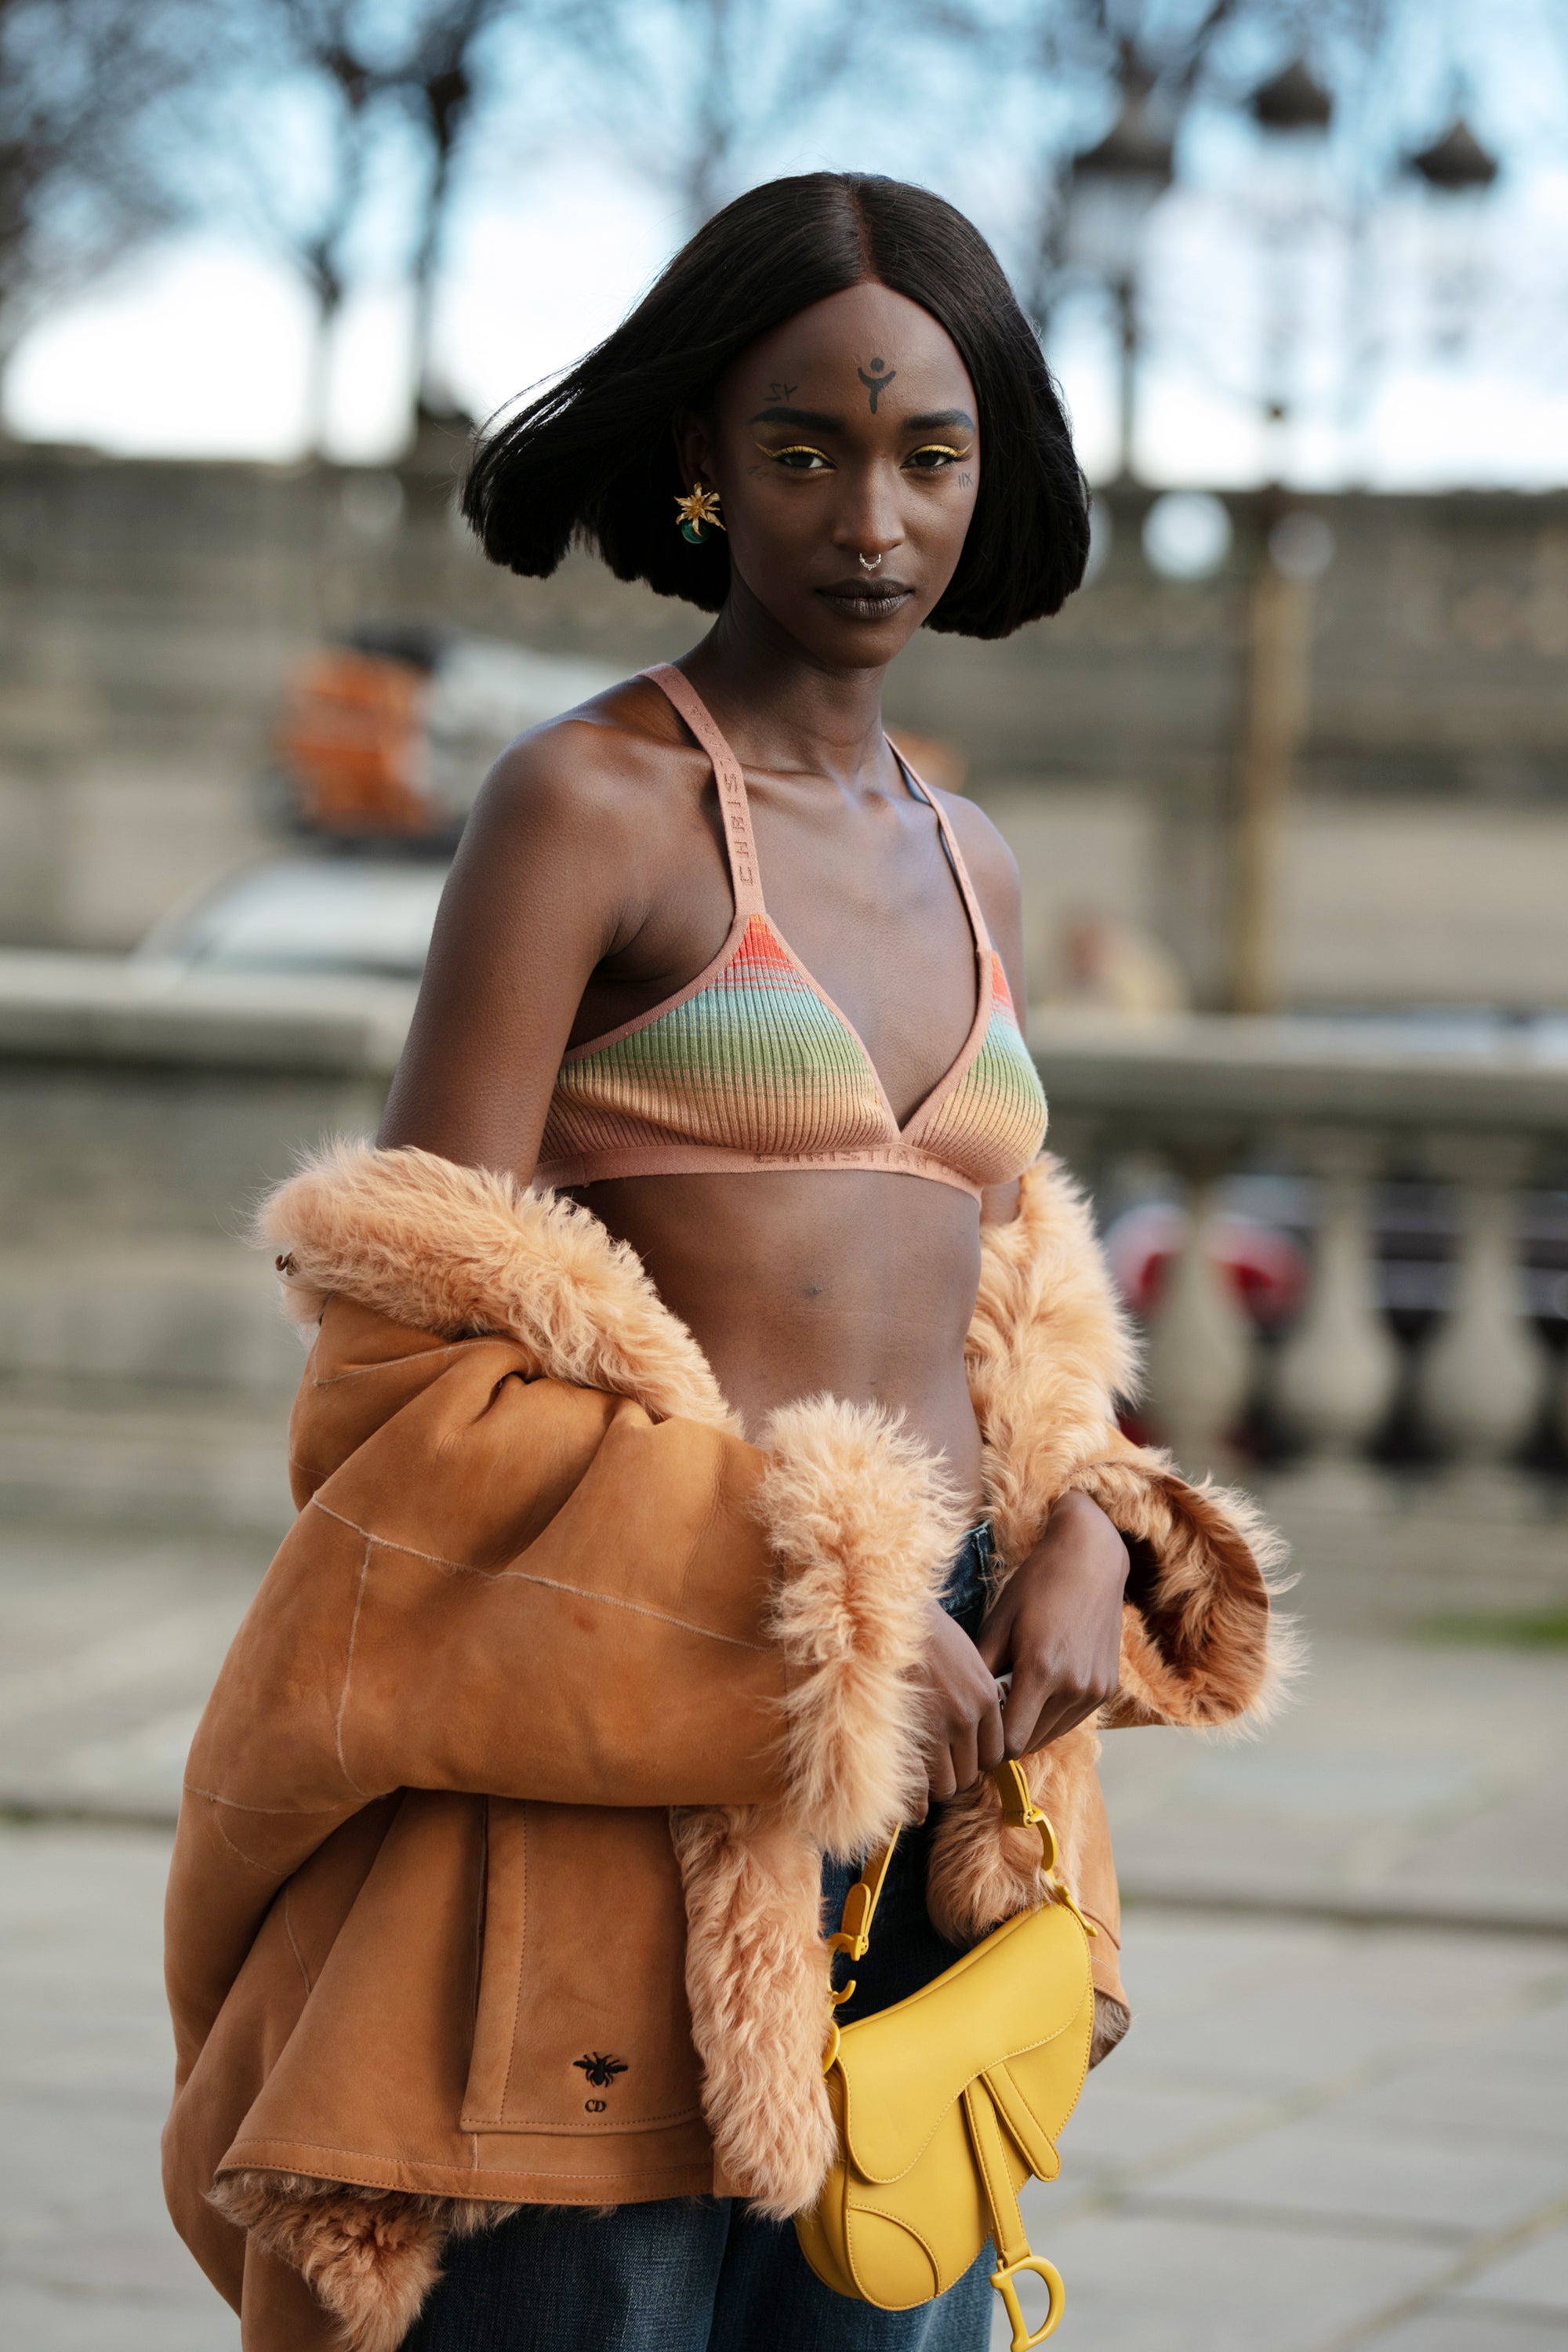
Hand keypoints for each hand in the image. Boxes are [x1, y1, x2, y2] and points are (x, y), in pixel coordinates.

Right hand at [913, 1602, 1006, 1811]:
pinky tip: (910, 1800)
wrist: (883, 1616)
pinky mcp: (906, 1737)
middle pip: (971, 1773)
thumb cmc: (920, 1633)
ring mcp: (935, 1729)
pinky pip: (920, 1787)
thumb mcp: (964, 1656)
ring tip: (921, 1774)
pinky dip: (916, 1799)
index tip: (960, 1755)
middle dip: (955, 1773)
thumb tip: (978, 1726)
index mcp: (985, 1697)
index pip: (994, 1754)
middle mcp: (966, 1717)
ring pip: (947, 1785)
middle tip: (937, 1766)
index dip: (976, 1759)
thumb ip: (977, 1693)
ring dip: (934, 1784)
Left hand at [976, 1492, 1128, 1756]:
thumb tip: (966, 1710)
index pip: (1011, 1743)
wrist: (1090, 1559)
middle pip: (1031, 1743)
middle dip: (1008, 1735)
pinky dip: (1053, 1713)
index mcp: (1041, 1671)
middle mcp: (1073, 1687)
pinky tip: (1040, 1687)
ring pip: (1052, 1734)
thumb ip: (982, 1672)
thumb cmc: (1036, 1586)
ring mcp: (1094, 1689)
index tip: (977, 1726)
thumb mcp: (998, 1623)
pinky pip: (1072, 1718)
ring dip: (1031, 1726)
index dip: (990, 1742)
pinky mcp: (1107, 1687)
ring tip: (1014, 1696)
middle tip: (991, 1710)